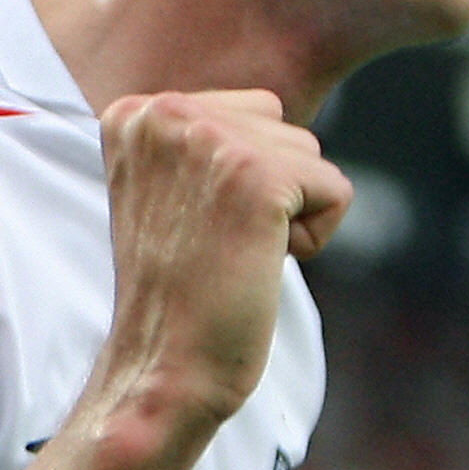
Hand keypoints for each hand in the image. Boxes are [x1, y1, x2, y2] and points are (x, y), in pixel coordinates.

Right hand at [94, 89, 350, 433]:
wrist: (163, 365)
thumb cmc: (176, 290)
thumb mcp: (168, 187)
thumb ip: (203, 136)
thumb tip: (267, 104)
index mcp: (133, 113)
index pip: (247, 110)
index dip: (238, 178)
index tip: (189, 226)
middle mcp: (163, 113)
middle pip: (280, 125)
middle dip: (268, 189)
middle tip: (212, 244)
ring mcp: (208, 141)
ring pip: (309, 154)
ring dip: (288, 212)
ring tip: (230, 253)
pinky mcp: (258, 177)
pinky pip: (335, 191)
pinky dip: (312, 239)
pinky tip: (258, 264)